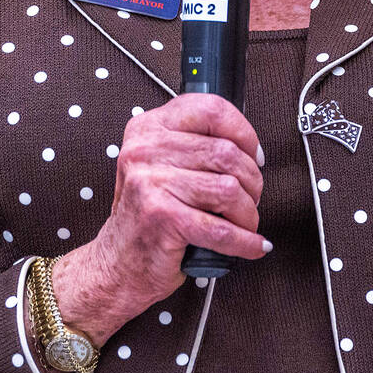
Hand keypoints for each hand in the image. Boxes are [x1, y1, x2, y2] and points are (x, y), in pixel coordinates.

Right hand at [57, 93, 268, 342]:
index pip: (210, 108)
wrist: (118, 263)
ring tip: (246, 222)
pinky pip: (221, 229)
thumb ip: (195, 144)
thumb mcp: (162, 164)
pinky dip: (245, 240)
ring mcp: (150, 183)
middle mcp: (145, 149)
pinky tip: (253, 245)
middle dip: (252, 180)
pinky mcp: (161, 218)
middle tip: (252, 197)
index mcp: (148, 127)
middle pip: (226, 152)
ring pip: (229, 189)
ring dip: (249, 212)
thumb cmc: (149, 213)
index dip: (243, 132)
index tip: (253, 155)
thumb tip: (249, 147)